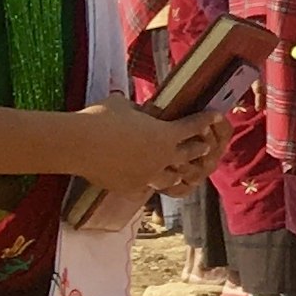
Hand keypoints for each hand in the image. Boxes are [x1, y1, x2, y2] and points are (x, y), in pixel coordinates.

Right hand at [66, 95, 220, 198]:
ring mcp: (148, 176)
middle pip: (190, 155)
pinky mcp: (131, 188)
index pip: (193, 126)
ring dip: (177, 173)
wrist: (79, 144)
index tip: (216, 116)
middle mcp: (163, 158)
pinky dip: (148, 185)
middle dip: (199, 150)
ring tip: (180, 171)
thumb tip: (138, 111)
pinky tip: (148, 186)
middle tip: (206, 147)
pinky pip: (146, 189)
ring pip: (172, 178)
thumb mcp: (123, 106)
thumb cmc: (101, 118)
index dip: (205, 120)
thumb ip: (137, 111)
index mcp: (166, 134)